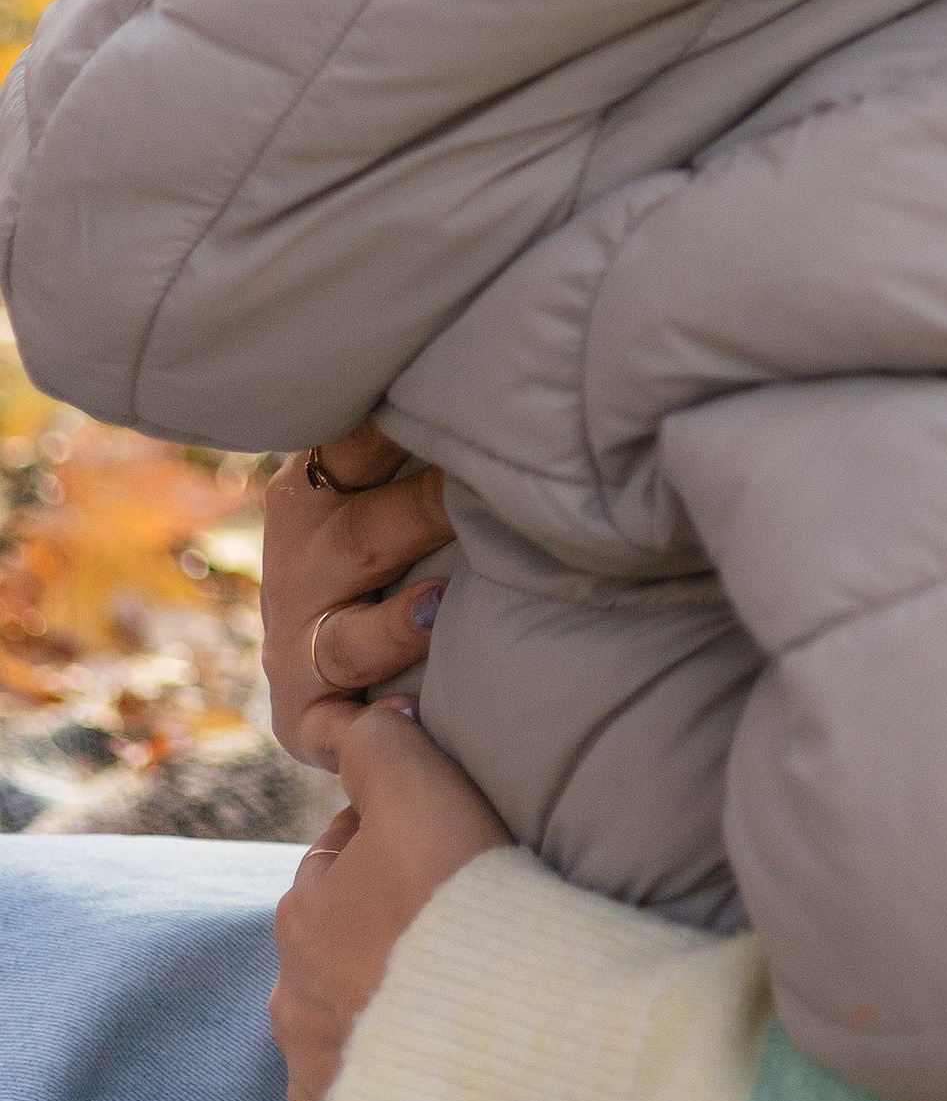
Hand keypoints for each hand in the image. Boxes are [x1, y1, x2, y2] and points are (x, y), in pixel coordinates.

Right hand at [260, 422, 453, 770]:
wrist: (314, 643)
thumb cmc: (378, 537)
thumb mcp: (373, 478)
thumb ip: (416, 437)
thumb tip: (494, 369)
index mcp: (313, 494)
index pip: (355, 449)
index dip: (400, 426)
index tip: (459, 395)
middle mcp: (298, 569)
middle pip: (364, 538)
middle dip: (424, 515)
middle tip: (480, 491)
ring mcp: (297, 646)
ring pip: (347, 641)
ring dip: (394, 629)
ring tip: (439, 608)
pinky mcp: (305, 717)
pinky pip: (333, 732)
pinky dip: (368, 729)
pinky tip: (408, 718)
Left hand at [270, 700, 510, 1100]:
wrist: (514, 1043)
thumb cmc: (468, 905)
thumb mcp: (423, 789)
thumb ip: (380, 739)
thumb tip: (363, 713)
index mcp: (300, 912)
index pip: (347, 852)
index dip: (407, 837)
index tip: (464, 850)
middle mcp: (291, 1000)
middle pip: (348, 935)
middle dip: (394, 921)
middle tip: (476, 920)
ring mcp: (321, 1073)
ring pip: (358, 1012)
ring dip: (398, 996)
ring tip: (471, 991)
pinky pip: (376, 1084)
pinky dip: (406, 1065)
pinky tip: (454, 1055)